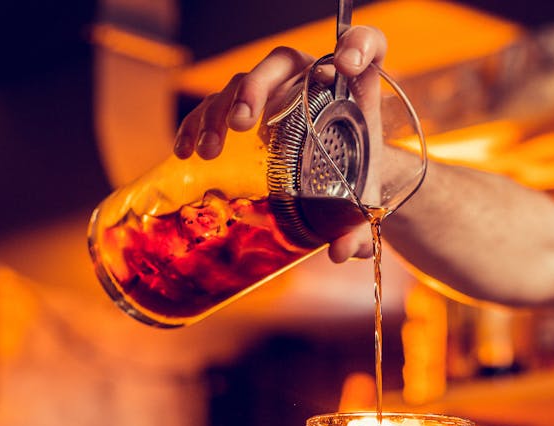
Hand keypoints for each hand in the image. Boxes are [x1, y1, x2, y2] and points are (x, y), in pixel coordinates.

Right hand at [173, 26, 389, 260]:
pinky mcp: (250, 108)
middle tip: (244, 123)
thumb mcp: (365, 203)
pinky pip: (219, 104)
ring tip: (209, 150)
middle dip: (259, 86)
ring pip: (244, 82)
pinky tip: (185, 150)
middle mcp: (313, 79)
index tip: (347, 66)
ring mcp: (278, 91)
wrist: (346, 181)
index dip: (360, 44)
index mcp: (355, 90)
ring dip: (221, 111)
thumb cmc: (361, 181)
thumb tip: (344, 251)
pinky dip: (200, 123)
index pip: (367, 45)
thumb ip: (360, 225)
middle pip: (284, 61)